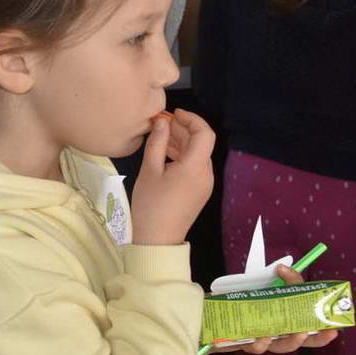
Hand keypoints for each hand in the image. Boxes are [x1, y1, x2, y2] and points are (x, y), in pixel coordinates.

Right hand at [131, 110, 215, 246]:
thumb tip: (161, 122)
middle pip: (200, 143)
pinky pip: (193, 167)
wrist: (157, 240)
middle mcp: (206, 173)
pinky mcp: (198, 191)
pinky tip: (163, 154)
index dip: (191, 119)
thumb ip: (157, 143)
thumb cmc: (151, 205)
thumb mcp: (149, 171)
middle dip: (182, 129)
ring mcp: (204, 184)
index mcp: (196, 167)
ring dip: (180, 142)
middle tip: (159, 123)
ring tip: (158, 136)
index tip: (173, 114)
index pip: (204, 133)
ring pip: (196, 155)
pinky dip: (181, 156)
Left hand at [210, 266, 341, 354]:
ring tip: (293, 333)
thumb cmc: (241, 299)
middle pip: (297, 342)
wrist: (207, 311)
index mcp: (283, 320)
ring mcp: (258, 339)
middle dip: (310, 339)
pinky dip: (259, 343)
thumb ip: (281, 279)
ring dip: (287, 341)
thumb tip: (283, 268)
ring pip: (278, 347)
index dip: (322, 333)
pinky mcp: (241, 342)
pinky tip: (260, 338)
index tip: (334, 329)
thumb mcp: (264, 285)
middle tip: (317, 332)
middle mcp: (274, 334)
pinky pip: (253, 347)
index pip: (308, 329)